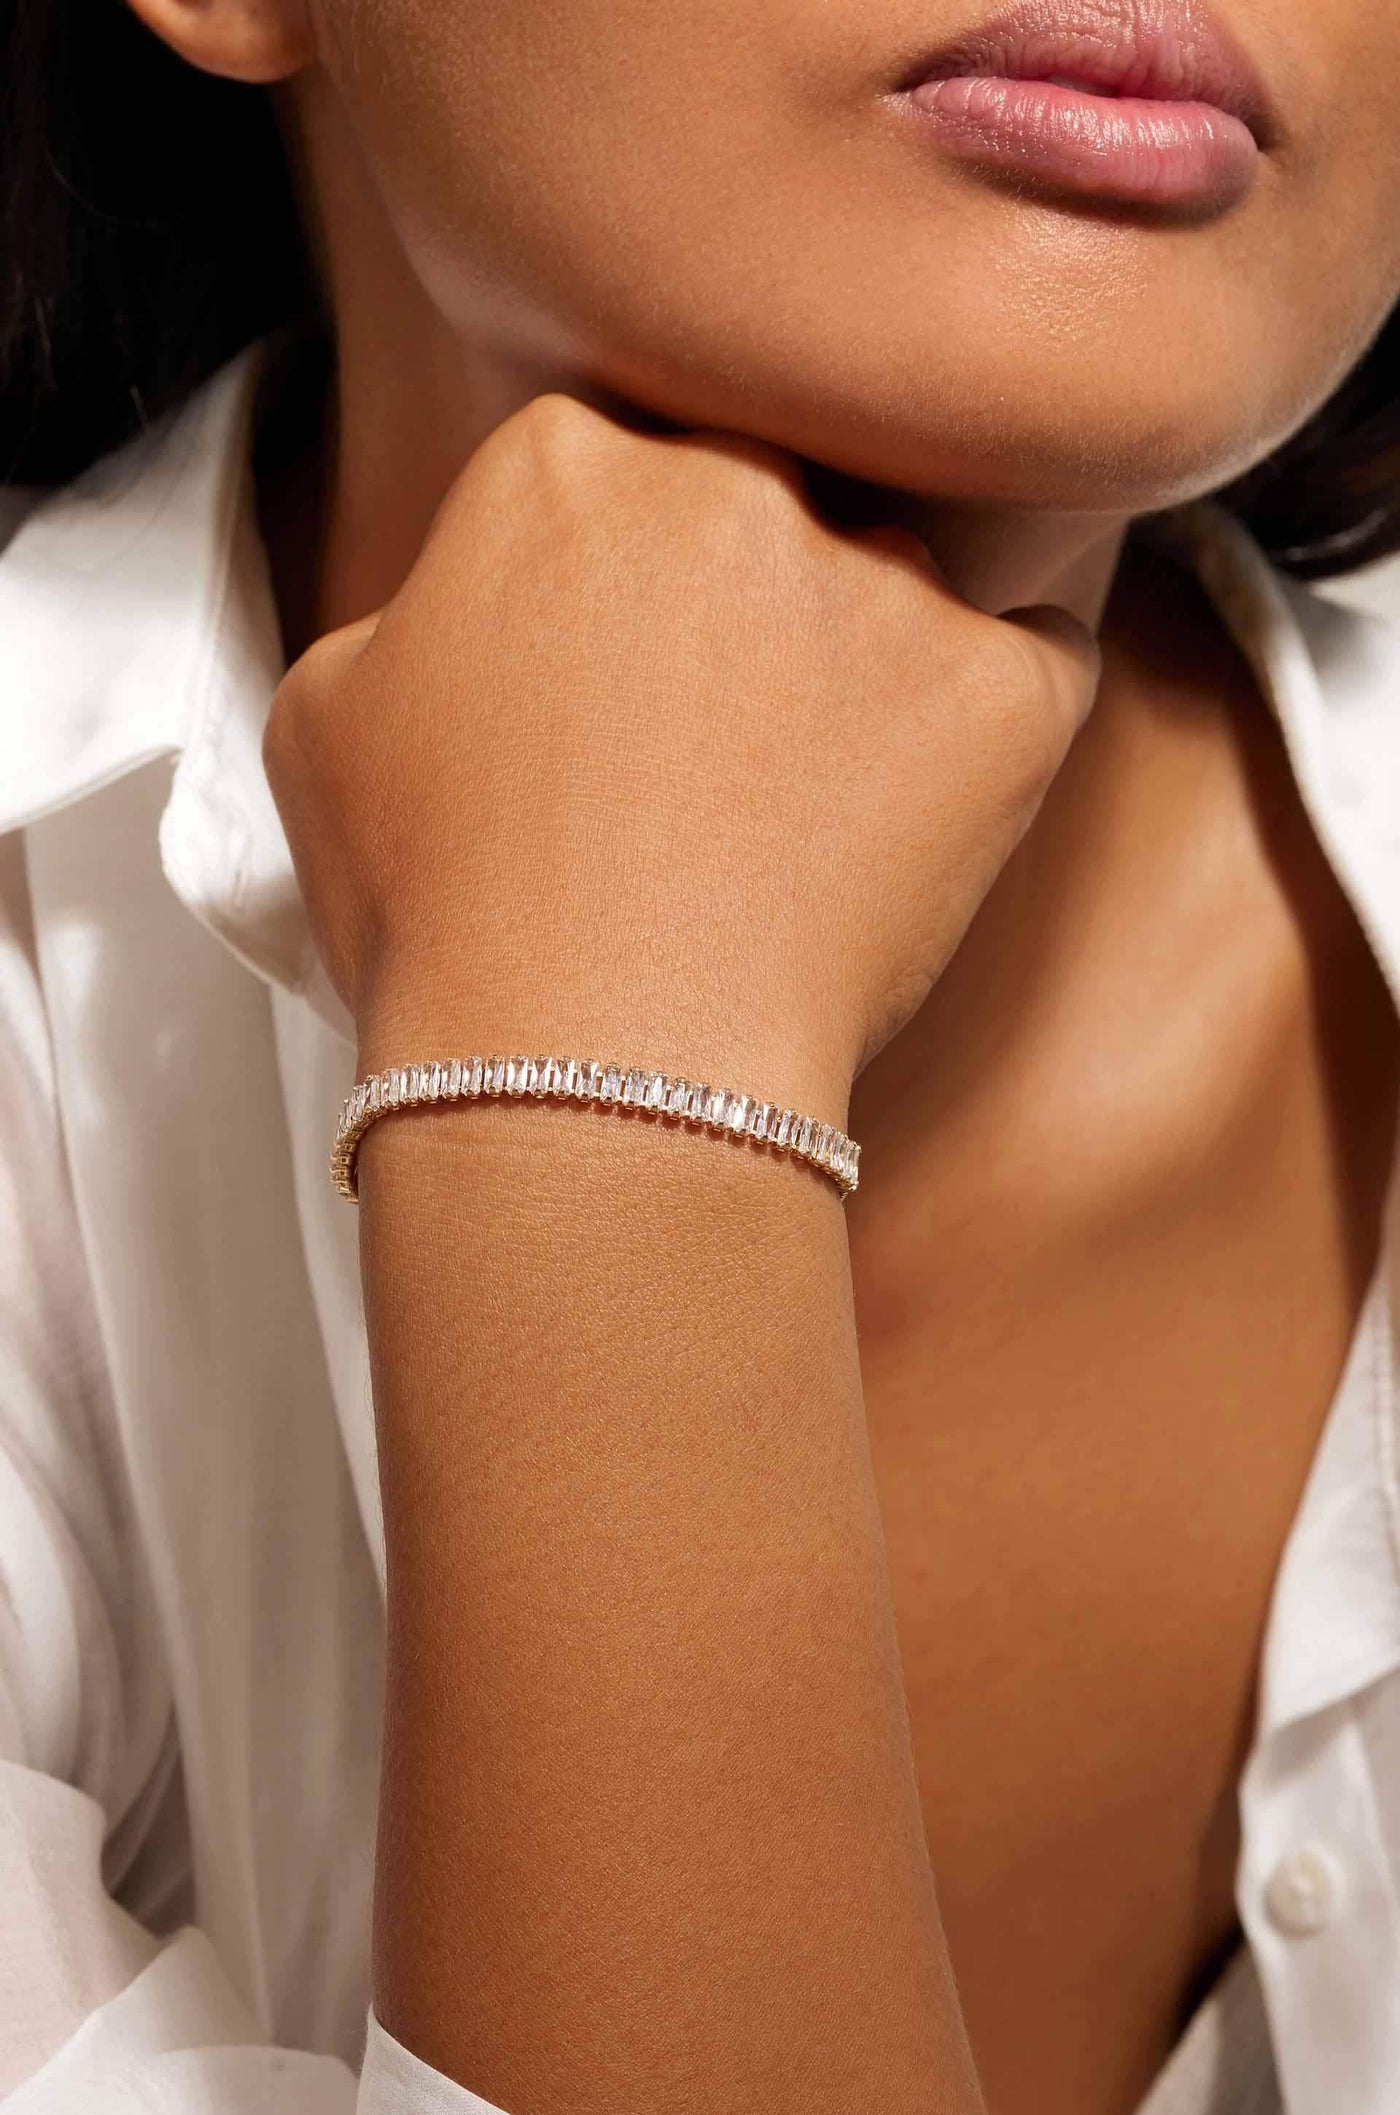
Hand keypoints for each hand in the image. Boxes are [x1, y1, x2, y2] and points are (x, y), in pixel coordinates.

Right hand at [265, 393, 1097, 1112]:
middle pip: (758, 505)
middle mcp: (732, 480)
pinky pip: (1033, 663)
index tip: (605, 692)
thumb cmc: (444, 914)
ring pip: (894, 585)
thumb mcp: (330, 722)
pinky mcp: (1001, 689)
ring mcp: (882, 581)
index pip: (608, 473)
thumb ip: (419, 609)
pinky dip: (988, 727)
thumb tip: (478, 611)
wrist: (590, 1074)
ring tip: (797, 825)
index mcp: (561, 465)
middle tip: (704, 761)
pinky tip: (917, 817)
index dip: (606, 591)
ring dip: (861, 669)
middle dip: (735, 609)